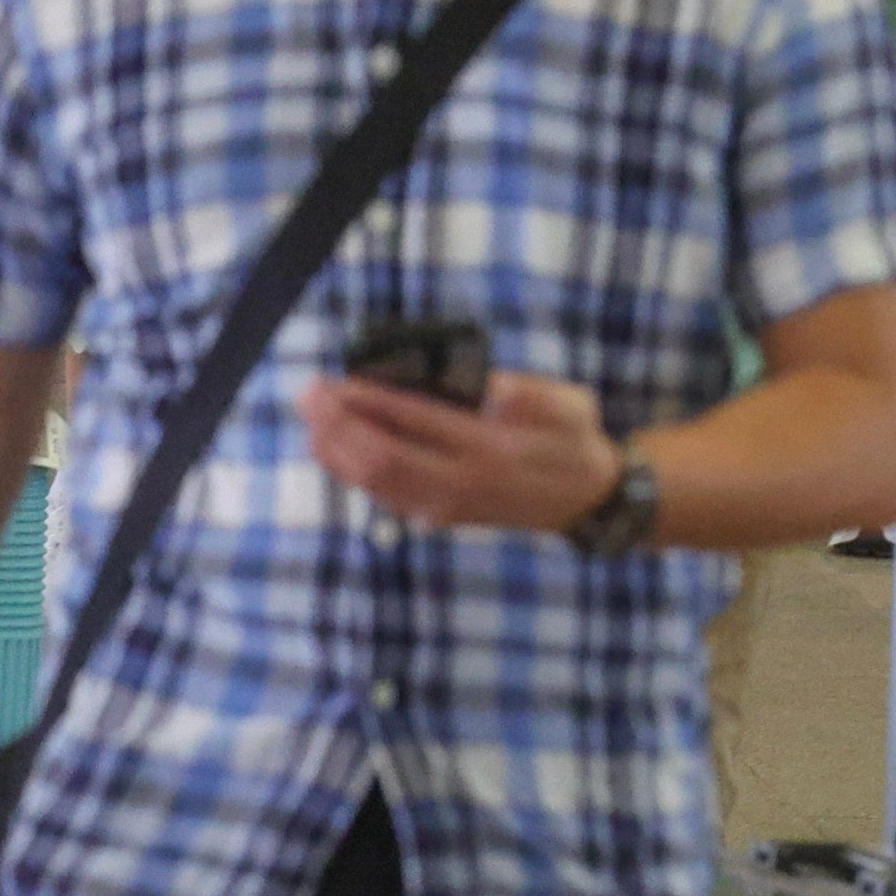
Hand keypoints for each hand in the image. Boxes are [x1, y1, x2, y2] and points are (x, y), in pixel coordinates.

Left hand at [300, 368, 622, 534]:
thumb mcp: (575, 409)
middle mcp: (458, 483)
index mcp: (489, 449)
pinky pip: (381, 496)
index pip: (416, 424)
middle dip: (337, 424)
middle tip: (310, 393)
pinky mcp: (437, 516)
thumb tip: (496, 387)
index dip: (373, 401)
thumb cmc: (576, 443)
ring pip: (372, 482)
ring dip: (334, 449)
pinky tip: (333, 449)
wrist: (585, 501)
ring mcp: (443, 506)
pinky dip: (349, 471)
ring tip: (310, 416)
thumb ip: (538, 396)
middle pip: (379, 458)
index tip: (342, 380)